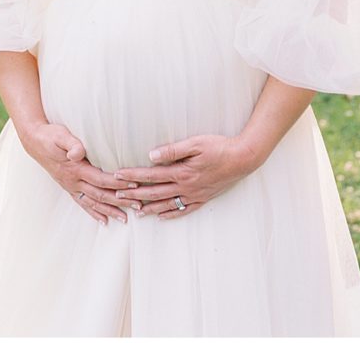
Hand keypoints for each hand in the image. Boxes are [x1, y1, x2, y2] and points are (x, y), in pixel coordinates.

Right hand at [19, 121, 140, 225]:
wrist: (34, 141)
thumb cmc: (50, 136)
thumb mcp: (60, 135)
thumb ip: (70, 144)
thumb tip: (78, 152)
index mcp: (75, 169)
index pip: (101, 179)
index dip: (118, 183)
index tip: (134, 185)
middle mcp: (74, 182)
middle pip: (101, 194)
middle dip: (120, 200)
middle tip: (138, 205)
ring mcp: (71, 186)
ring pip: (93, 202)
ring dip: (109, 210)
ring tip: (125, 219)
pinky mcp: (69, 187)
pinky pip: (83, 203)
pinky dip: (94, 212)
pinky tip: (104, 220)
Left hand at [113, 134, 255, 219]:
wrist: (243, 159)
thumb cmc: (219, 146)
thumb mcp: (196, 143)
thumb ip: (173, 150)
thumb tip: (151, 155)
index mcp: (181, 172)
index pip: (151, 175)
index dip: (132, 176)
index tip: (117, 177)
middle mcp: (185, 186)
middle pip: (155, 192)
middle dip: (134, 194)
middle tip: (117, 196)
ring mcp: (194, 194)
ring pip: (167, 204)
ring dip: (150, 208)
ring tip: (136, 211)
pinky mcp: (203, 198)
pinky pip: (184, 209)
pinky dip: (171, 214)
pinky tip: (162, 217)